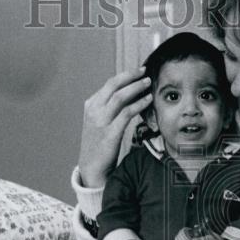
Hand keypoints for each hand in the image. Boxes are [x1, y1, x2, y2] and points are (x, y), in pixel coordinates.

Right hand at [78, 68, 153, 188]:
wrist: (92, 168)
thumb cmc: (100, 145)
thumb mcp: (100, 122)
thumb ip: (110, 109)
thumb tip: (129, 94)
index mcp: (91, 105)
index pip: (109, 84)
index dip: (125, 76)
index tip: (138, 72)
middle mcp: (93, 110)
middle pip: (113, 85)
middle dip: (131, 76)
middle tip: (145, 71)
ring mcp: (100, 121)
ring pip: (120, 96)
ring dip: (136, 87)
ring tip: (149, 83)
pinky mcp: (109, 133)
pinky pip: (126, 113)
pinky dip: (139, 104)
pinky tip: (148, 100)